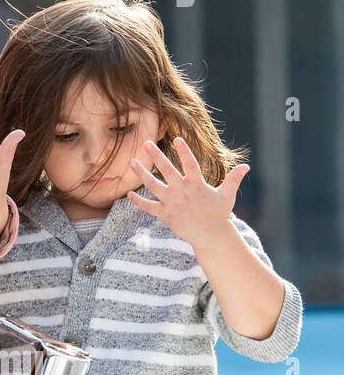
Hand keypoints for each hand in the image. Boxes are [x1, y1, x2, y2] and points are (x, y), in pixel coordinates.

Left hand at [127, 138, 249, 249]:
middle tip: (146, 143)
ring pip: (153, 185)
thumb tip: (247, 166)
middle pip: (167, 170)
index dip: (185, 151)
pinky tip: (128, 194)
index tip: (178, 138)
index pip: (191, 164)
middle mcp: (183, 192)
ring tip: (131, 161)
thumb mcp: (227, 195)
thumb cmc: (218, 214)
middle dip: (156, 156)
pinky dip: (138, 201)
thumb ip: (233, 179)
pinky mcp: (165, 214)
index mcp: (197, 185)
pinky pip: (148, 207)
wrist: (210, 236)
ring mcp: (172, 203)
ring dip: (141, 173)